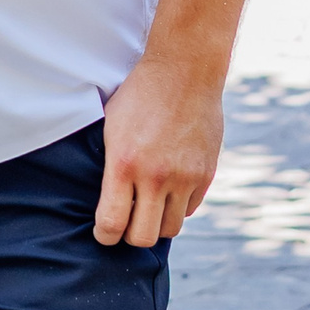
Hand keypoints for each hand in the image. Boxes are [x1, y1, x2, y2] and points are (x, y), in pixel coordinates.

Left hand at [94, 53, 224, 246]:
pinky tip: (168, 191)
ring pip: (171, 228)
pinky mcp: (206, 174)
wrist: (184, 71)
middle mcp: (156, 176)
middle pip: (143, 237)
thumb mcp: (111, 127)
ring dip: (157, 224)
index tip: (103, 233)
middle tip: (126, 224)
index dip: (104, 236)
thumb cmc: (139, 95)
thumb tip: (103, 199)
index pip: (112, 224)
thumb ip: (110, 166)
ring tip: (148, 208)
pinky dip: (177, 207)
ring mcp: (185, 177)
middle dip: (130, 236)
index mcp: (124, 164)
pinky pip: (189, 209)